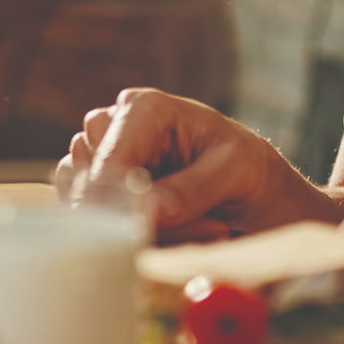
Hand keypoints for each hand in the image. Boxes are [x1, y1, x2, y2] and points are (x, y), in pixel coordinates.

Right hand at [55, 86, 325, 238]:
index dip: (117, 202)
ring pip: (93, 206)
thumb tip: (146, 211)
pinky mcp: (101, 186)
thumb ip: (189, 191)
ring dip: (144, 230)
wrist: (251, 185)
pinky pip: (96, 220)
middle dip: (144, 219)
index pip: (110, 159)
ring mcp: (103, 156)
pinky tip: (178, 231)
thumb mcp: (233, 172)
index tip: (140, 236)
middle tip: (208, 229)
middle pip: (96, 185)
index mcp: (144, 108)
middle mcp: (114, 126)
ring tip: (203, 227)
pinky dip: (136, 236)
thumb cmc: (247, 167)